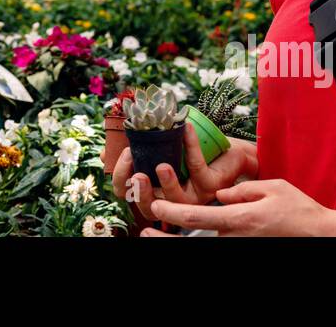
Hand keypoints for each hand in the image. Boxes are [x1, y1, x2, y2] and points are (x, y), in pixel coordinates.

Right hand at [111, 125, 257, 220]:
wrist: (228, 150)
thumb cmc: (191, 150)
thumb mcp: (159, 148)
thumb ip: (136, 151)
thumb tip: (106, 153)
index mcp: (156, 189)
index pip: (130, 196)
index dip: (121, 181)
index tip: (123, 158)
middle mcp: (173, 198)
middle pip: (149, 207)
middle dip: (141, 192)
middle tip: (137, 174)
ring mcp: (194, 195)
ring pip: (177, 199)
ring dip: (168, 183)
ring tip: (163, 165)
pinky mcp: (212, 185)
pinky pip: (198, 167)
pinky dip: (190, 146)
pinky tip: (185, 128)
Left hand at [144, 178, 333, 235]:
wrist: (322, 237)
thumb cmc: (299, 210)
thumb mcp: (271, 187)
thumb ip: (241, 191)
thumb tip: (220, 195)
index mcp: (239, 219)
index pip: (197, 216)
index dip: (172, 210)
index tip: (157, 204)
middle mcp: (236, 238)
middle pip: (193, 241)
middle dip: (166, 240)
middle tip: (146, 232)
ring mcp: (240, 248)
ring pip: (205, 246)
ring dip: (179, 242)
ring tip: (157, 236)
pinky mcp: (245, 250)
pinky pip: (219, 246)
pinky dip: (201, 243)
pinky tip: (186, 238)